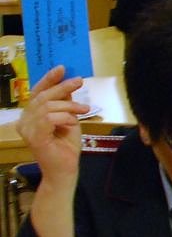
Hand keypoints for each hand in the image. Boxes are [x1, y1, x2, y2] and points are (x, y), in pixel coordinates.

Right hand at [18, 66, 88, 184]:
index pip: (36, 92)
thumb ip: (65, 102)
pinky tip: (73, 123)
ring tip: (83, 110)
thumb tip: (69, 82)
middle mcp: (24, 121)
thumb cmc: (66, 145)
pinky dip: (65, 118)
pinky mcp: (34, 138)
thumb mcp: (68, 117)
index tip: (61, 67)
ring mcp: (26, 130)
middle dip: (62, 87)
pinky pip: (49, 119)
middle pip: (42, 97)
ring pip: (47, 106)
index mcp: (30, 115)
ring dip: (69, 106)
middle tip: (79, 81)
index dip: (48, 79)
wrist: (65, 169)